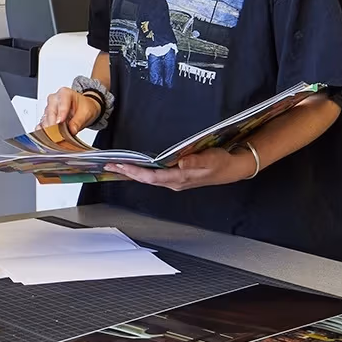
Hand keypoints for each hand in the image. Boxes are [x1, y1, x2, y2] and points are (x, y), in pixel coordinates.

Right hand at [42, 87, 102, 132]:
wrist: (83, 109)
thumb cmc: (84, 106)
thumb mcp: (86, 113)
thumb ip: (78, 121)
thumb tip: (72, 130)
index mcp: (64, 93)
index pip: (61, 103)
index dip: (61, 113)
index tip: (60, 122)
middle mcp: (54, 100)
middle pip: (50, 111)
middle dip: (54, 124)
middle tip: (58, 134)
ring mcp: (49, 109)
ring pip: (45, 119)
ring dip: (49, 129)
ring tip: (56, 138)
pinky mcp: (46, 118)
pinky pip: (42, 125)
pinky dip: (44, 132)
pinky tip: (48, 137)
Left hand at [121, 146, 257, 191]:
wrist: (232, 168)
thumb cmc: (221, 163)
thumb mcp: (210, 160)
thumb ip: (196, 162)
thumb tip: (181, 163)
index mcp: (180, 178)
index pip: (152, 177)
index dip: (135, 171)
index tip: (121, 165)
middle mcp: (175, 182)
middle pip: (146, 179)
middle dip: (127, 172)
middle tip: (109, 165)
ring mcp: (176, 180)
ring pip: (149, 178)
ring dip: (133, 172)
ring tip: (118, 165)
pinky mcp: (177, 177)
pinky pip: (155, 176)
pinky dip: (143, 171)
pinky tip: (137, 167)